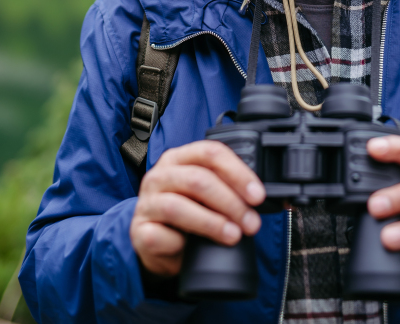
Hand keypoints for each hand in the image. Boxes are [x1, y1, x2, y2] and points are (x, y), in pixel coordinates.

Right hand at [130, 141, 265, 276]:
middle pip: (198, 180)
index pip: (210, 153)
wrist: (156, 241)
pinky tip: (191, 248)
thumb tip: (260, 198)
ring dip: (212, 223)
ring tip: (233, 236)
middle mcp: (159, 175)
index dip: (238, 173)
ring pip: (178, 207)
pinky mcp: (139, 231)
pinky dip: (181, 243)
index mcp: (179, 157)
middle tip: (251, 222)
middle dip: (230, 202)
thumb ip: (226, 187)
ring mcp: (147, 202)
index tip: (257, 195)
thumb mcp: (206, 193)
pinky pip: (160, 235)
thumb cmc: (187, 211)